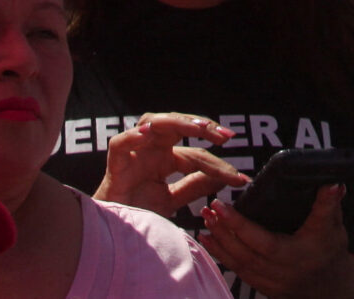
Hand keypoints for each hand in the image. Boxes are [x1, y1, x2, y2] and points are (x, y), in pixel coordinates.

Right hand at [95, 113, 244, 213]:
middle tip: (225, 136)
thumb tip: (223, 178)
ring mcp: (135, 152)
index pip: (196, 155)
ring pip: (154, 122)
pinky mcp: (115, 162)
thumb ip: (194, 186)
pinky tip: (149, 133)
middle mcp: (152, 149)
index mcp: (166, 157)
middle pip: (178, 126)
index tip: (240, 178)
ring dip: (177, 121)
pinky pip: (121, 142)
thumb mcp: (173, 199)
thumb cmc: (139, 212)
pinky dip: (134, 136)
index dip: (218, 164)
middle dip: (202, 126)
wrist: (113, 233)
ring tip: (199, 127)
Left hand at [202, 187, 353, 298]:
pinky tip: (209, 241)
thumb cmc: (330, 251)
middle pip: (244, 253)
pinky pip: (238, 271)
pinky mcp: (261, 286)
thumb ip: (329, 205)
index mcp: (295, 256)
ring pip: (238, 264)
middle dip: (223, 231)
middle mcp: (279, 272)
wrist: (330, 286)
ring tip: (205, 221)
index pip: (262, 241)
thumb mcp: (333, 226)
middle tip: (208, 209)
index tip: (222, 206)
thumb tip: (333, 183)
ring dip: (219, 243)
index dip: (240, 225)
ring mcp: (269, 283)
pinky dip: (222, 256)